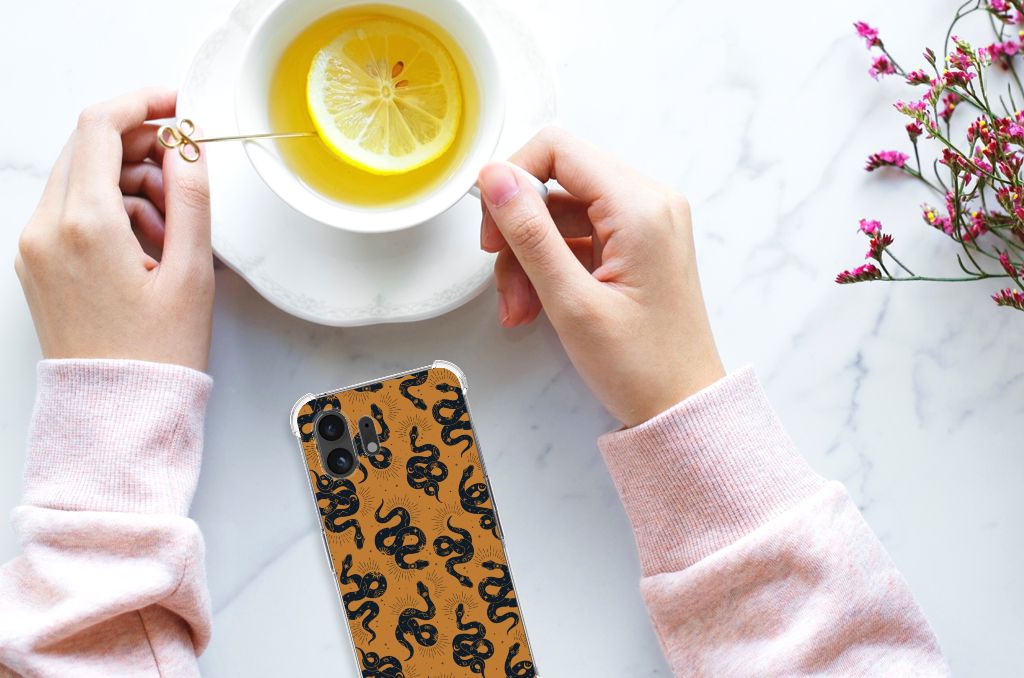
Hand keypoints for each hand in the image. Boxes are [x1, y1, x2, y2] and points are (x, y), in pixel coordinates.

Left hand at [15, 88, 213, 371]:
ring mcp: (35, 246)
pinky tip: (147, 244)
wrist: (117, 412)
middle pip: (88, 148)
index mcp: (85, 225)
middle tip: (185, 174)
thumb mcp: (191, 273)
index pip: (101, 127)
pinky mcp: (37, 263)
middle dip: (141, 147)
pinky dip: (111, 210)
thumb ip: (192, 198)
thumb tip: (188, 147)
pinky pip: (72, 210)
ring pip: (82, 178)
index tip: (177, 105)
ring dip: (129, 182)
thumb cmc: (156, 354)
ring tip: (173, 228)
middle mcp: (46, 229)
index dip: (143, 103)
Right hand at [478, 128, 723, 426]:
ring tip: (520, 309)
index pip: (558, 149)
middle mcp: (649, 203)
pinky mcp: (637, 246)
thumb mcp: (571, 301)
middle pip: (557, 182)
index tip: (492, 227)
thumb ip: (530, 233)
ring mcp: (645, 224)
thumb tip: (495, 177)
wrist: (683, 408)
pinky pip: (578, 237)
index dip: (513, 179)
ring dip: (529, 257)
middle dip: (519, 230)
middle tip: (502, 279)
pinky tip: (537, 306)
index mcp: (640, 207)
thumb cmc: (641, 366)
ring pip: (561, 214)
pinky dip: (550, 267)